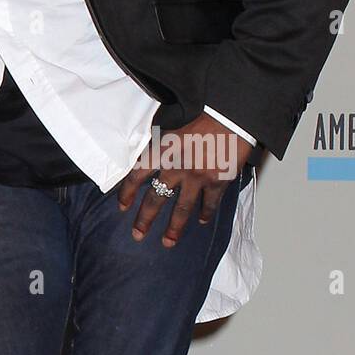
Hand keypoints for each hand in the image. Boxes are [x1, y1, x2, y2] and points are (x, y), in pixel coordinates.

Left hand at [117, 112, 252, 248]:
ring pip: (182, 208)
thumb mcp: (172, 121)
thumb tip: (146, 150)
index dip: (127, 192)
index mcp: (163, 149)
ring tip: (167, 242)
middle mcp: (177, 166)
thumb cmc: (201, 111)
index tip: (122, 206)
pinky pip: (209, 203)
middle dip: (145, 219)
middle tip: (137, 235)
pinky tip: (200, 222)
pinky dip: (205, 214)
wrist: (232, 113)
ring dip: (174, 227)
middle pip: (156, 198)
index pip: (138, 175)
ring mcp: (198, 177)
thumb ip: (160, 139)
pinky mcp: (218, 181)